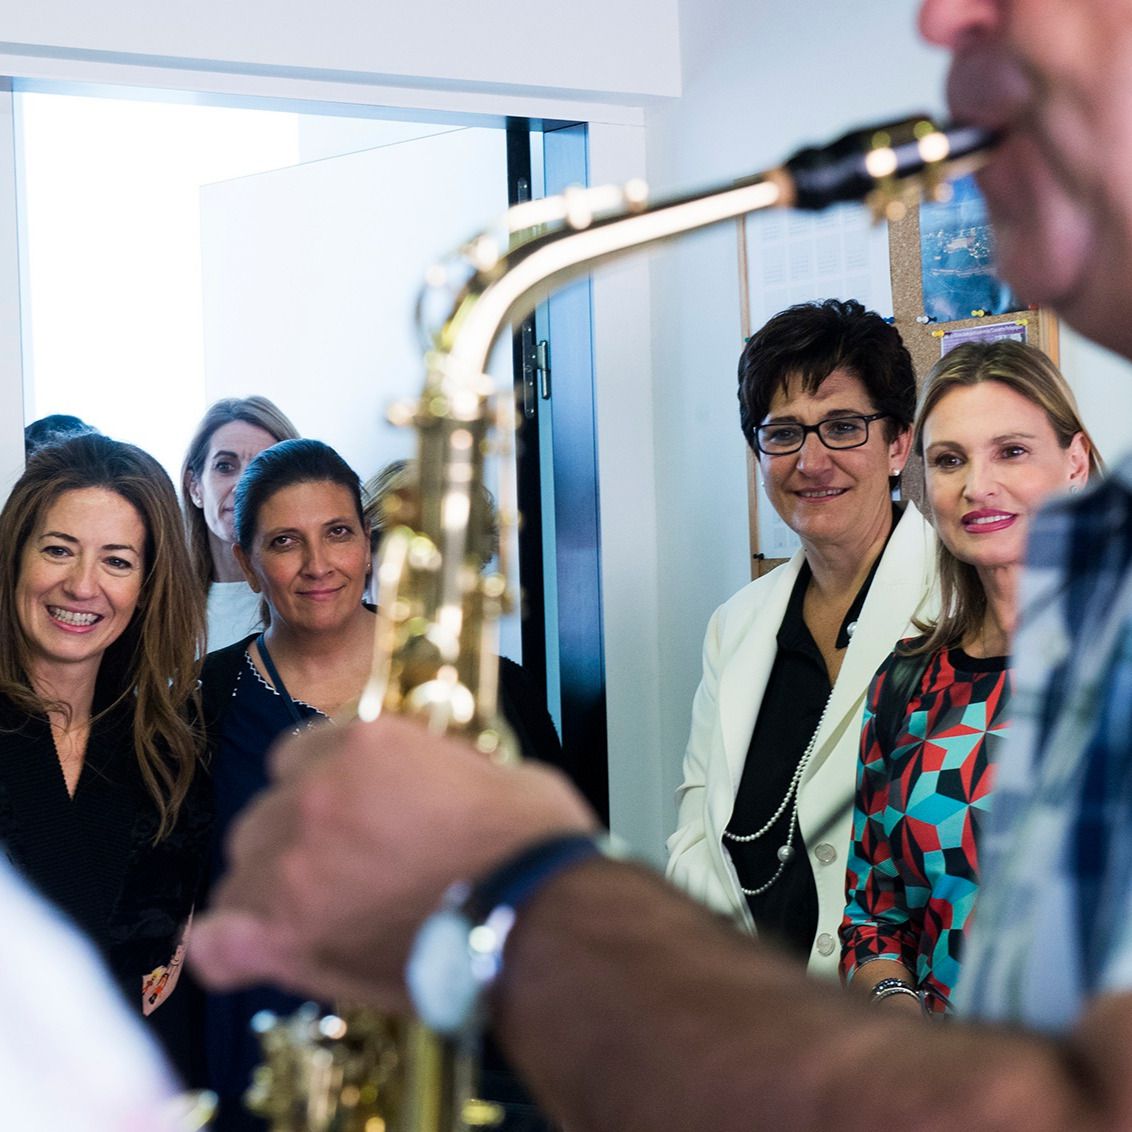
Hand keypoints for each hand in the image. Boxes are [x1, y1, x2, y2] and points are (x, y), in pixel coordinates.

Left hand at [189, 713, 596, 1008]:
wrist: (542, 918)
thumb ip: (436, 765)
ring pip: (241, 871)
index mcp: (366, 744)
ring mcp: (292, 868)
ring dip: (271, 888)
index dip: (324, 782)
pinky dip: (230, 946)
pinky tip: (254, 949)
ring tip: (319, 916)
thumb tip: (430, 780)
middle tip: (345, 866)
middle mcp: (315, 795)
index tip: (351, 809)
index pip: (302, 754)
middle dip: (297, 835)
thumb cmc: (531, 843)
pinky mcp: (287, 938)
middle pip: (267, 812)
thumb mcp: (491, 770)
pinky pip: (216, 942)